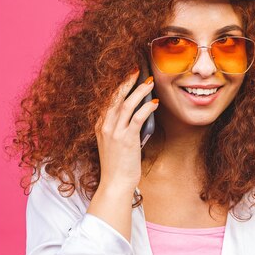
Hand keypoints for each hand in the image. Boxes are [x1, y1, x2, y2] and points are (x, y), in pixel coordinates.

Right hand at [94, 69, 158, 191]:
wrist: (115, 183)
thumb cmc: (118, 165)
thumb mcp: (115, 143)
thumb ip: (121, 128)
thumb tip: (138, 115)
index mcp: (100, 125)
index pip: (108, 100)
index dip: (119, 86)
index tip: (128, 76)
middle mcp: (105, 126)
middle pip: (115, 97)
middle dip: (127, 82)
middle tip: (137, 70)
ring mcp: (114, 132)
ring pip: (126, 105)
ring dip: (139, 91)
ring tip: (150, 83)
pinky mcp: (126, 139)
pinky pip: (136, 118)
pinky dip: (146, 108)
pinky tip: (154, 103)